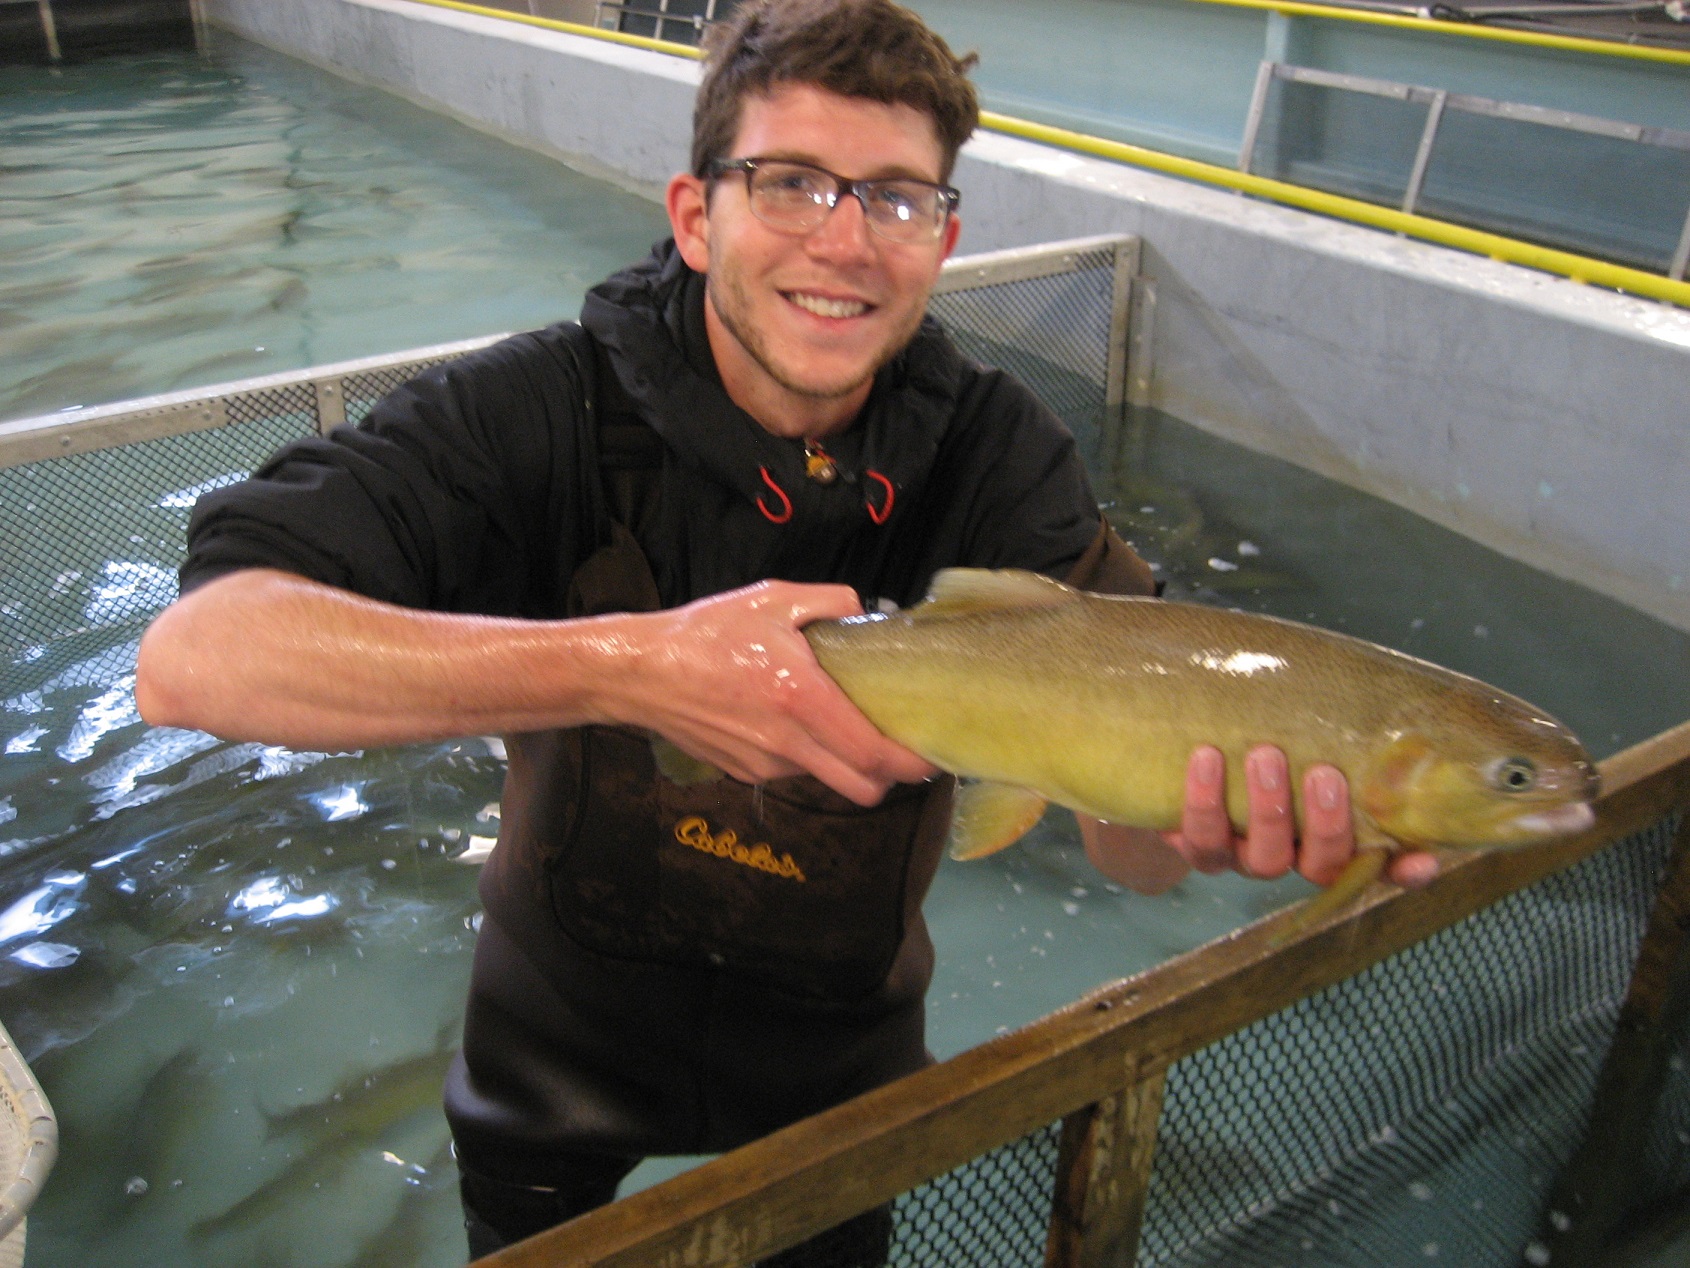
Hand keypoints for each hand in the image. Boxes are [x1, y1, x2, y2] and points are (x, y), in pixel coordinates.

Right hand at [615, 580, 937, 805]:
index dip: (911, 763)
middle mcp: (786, 742)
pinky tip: (789, 719)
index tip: (932, 752)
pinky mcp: (744, 772)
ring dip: (842, 759)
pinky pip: (792, 769)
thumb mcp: (773, 597)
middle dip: (889, 777)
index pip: (873, 754)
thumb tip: (866, 613)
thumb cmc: (705, 633)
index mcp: (801, 698)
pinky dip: (805, 753)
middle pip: (861, 788)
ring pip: (826, 777)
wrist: (640, 672)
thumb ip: (830, 601)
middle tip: (899, 747)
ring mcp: (764, 764)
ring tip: (835, 718)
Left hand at [1163, 745, 1436, 886]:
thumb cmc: (1271, 732)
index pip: (1382, 866)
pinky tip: (1205, 757)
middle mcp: (1296, 857)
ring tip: (1264, 754)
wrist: (1192, 744)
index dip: (1404, 871)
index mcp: (1337, 837)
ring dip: (1267, 809)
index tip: (1423, 859)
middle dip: (1326, 824)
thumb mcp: (1309, 729)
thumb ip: (1342, 726)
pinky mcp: (1200, 848)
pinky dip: (1203, 802)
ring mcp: (1247, 857)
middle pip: (1322, 866)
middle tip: (1323, 773)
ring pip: (1264, 860)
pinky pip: (1200, 842)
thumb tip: (1386, 694)